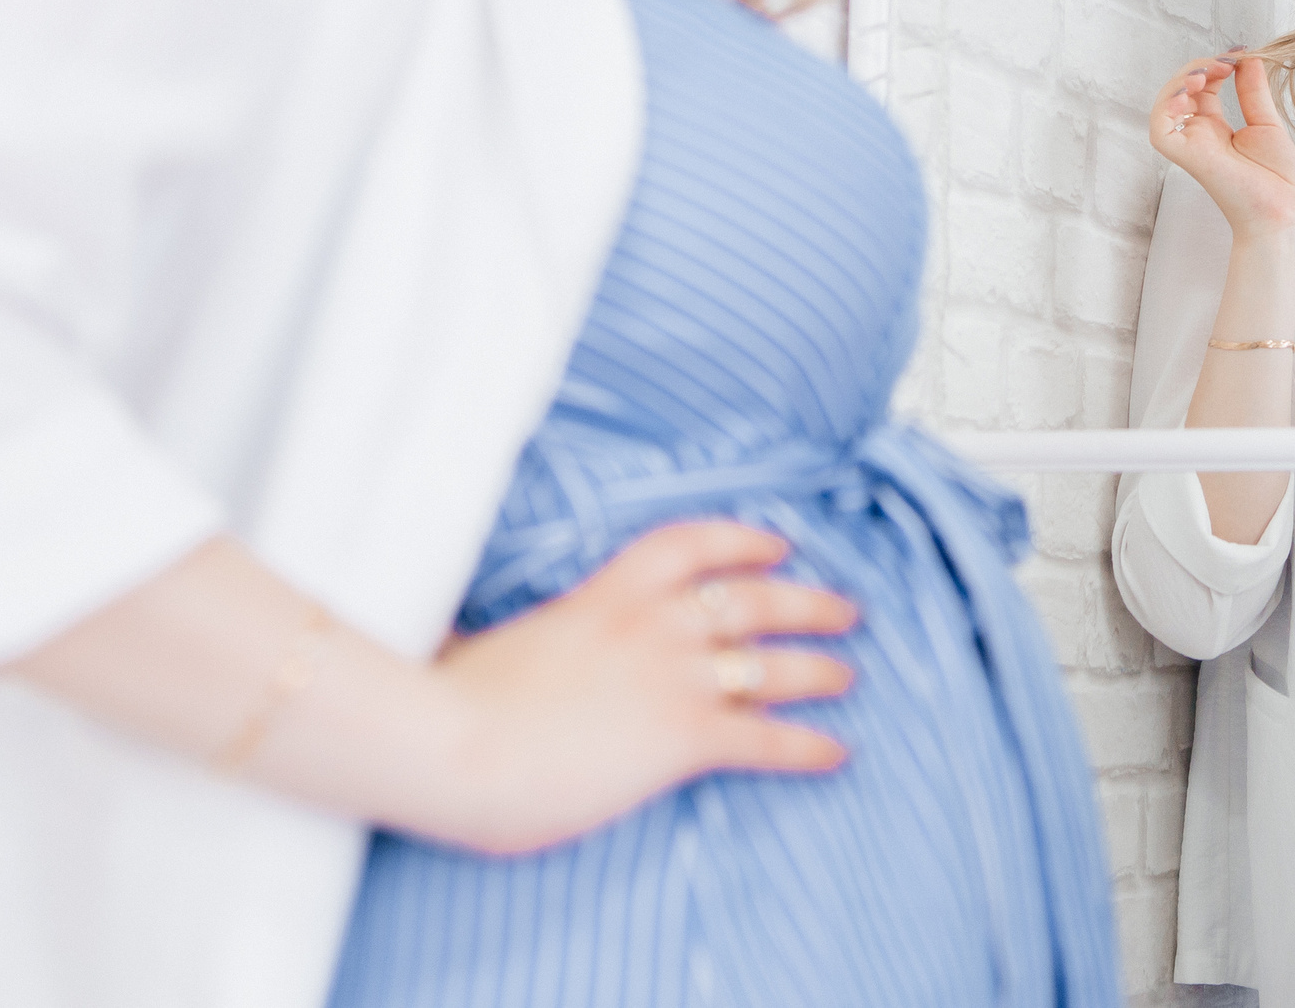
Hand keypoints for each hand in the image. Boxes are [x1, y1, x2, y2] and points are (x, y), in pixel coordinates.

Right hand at [411, 519, 855, 854]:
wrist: (448, 740)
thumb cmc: (445, 702)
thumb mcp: (475, 646)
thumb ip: (489, 637)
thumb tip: (450, 640)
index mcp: (603, 595)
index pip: (688, 546)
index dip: (741, 541)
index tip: (776, 542)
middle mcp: (650, 625)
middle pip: (750, 599)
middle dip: (806, 601)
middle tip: (845, 608)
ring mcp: (671, 677)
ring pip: (771, 663)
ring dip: (819, 668)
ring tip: (849, 674)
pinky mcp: (682, 735)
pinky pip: (765, 737)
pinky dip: (808, 745)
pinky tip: (837, 752)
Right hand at [1149, 52, 1294, 238]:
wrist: (1282, 210)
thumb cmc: (1277, 178)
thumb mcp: (1267, 123)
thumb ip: (1252, 91)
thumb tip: (1247, 59)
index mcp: (1217, 129)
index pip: (1203, 88)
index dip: (1215, 65)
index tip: (1239, 54)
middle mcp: (1200, 135)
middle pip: (1182, 89)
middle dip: (1199, 67)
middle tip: (1226, 61)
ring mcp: (1191, 145)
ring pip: (1165, 104)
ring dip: (1181, 81)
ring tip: (1206, 73)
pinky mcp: (1186, 157)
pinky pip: (1160, 129)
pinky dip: (1166, 107)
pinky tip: (1188, 93)